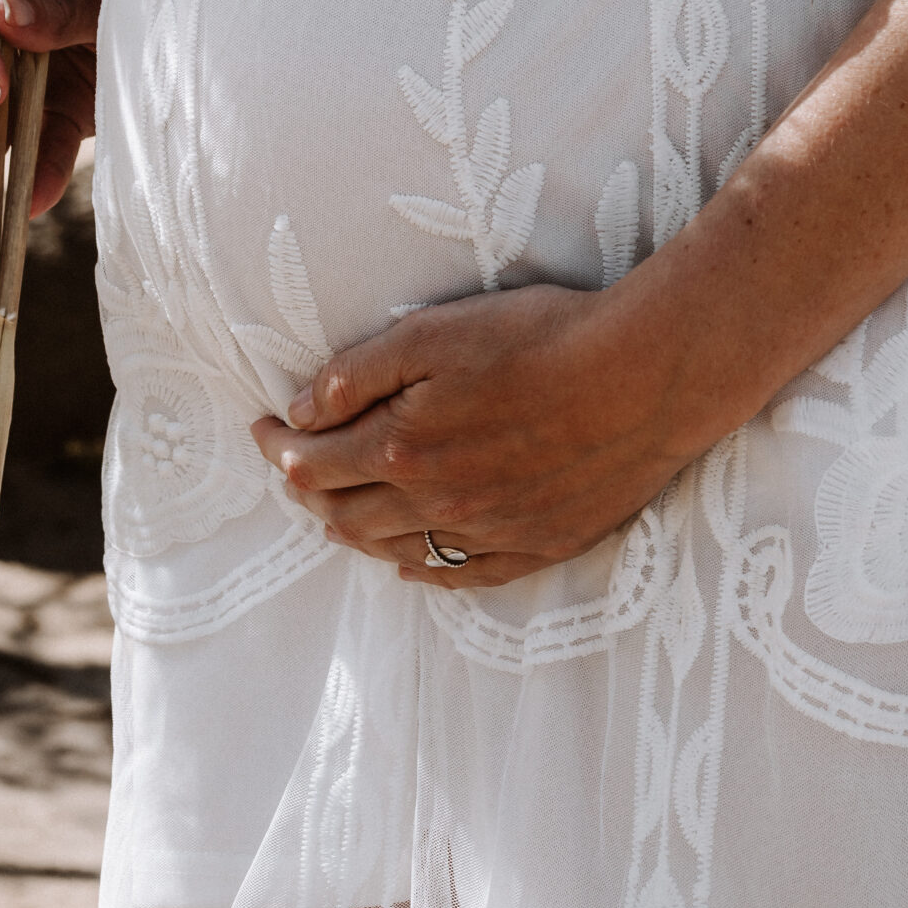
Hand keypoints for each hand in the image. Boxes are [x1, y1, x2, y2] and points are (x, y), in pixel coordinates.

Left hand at [249, 280, 691, 587]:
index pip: (313, 463)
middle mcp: (440, 505)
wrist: (647, 375)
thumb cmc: (543, 337)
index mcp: (405, 449)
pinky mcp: (539, 545)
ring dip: (354, 532)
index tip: (261, 427)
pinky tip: (408, 562)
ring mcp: (491, 533)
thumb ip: (360, 373)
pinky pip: (462, 576)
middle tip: (289, 467)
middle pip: (346, 515)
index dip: (276, 446)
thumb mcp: (437, 332)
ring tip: (335, 511)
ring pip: (397, 551)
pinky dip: (422, 570)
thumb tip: (299, 410)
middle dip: (306, 491)